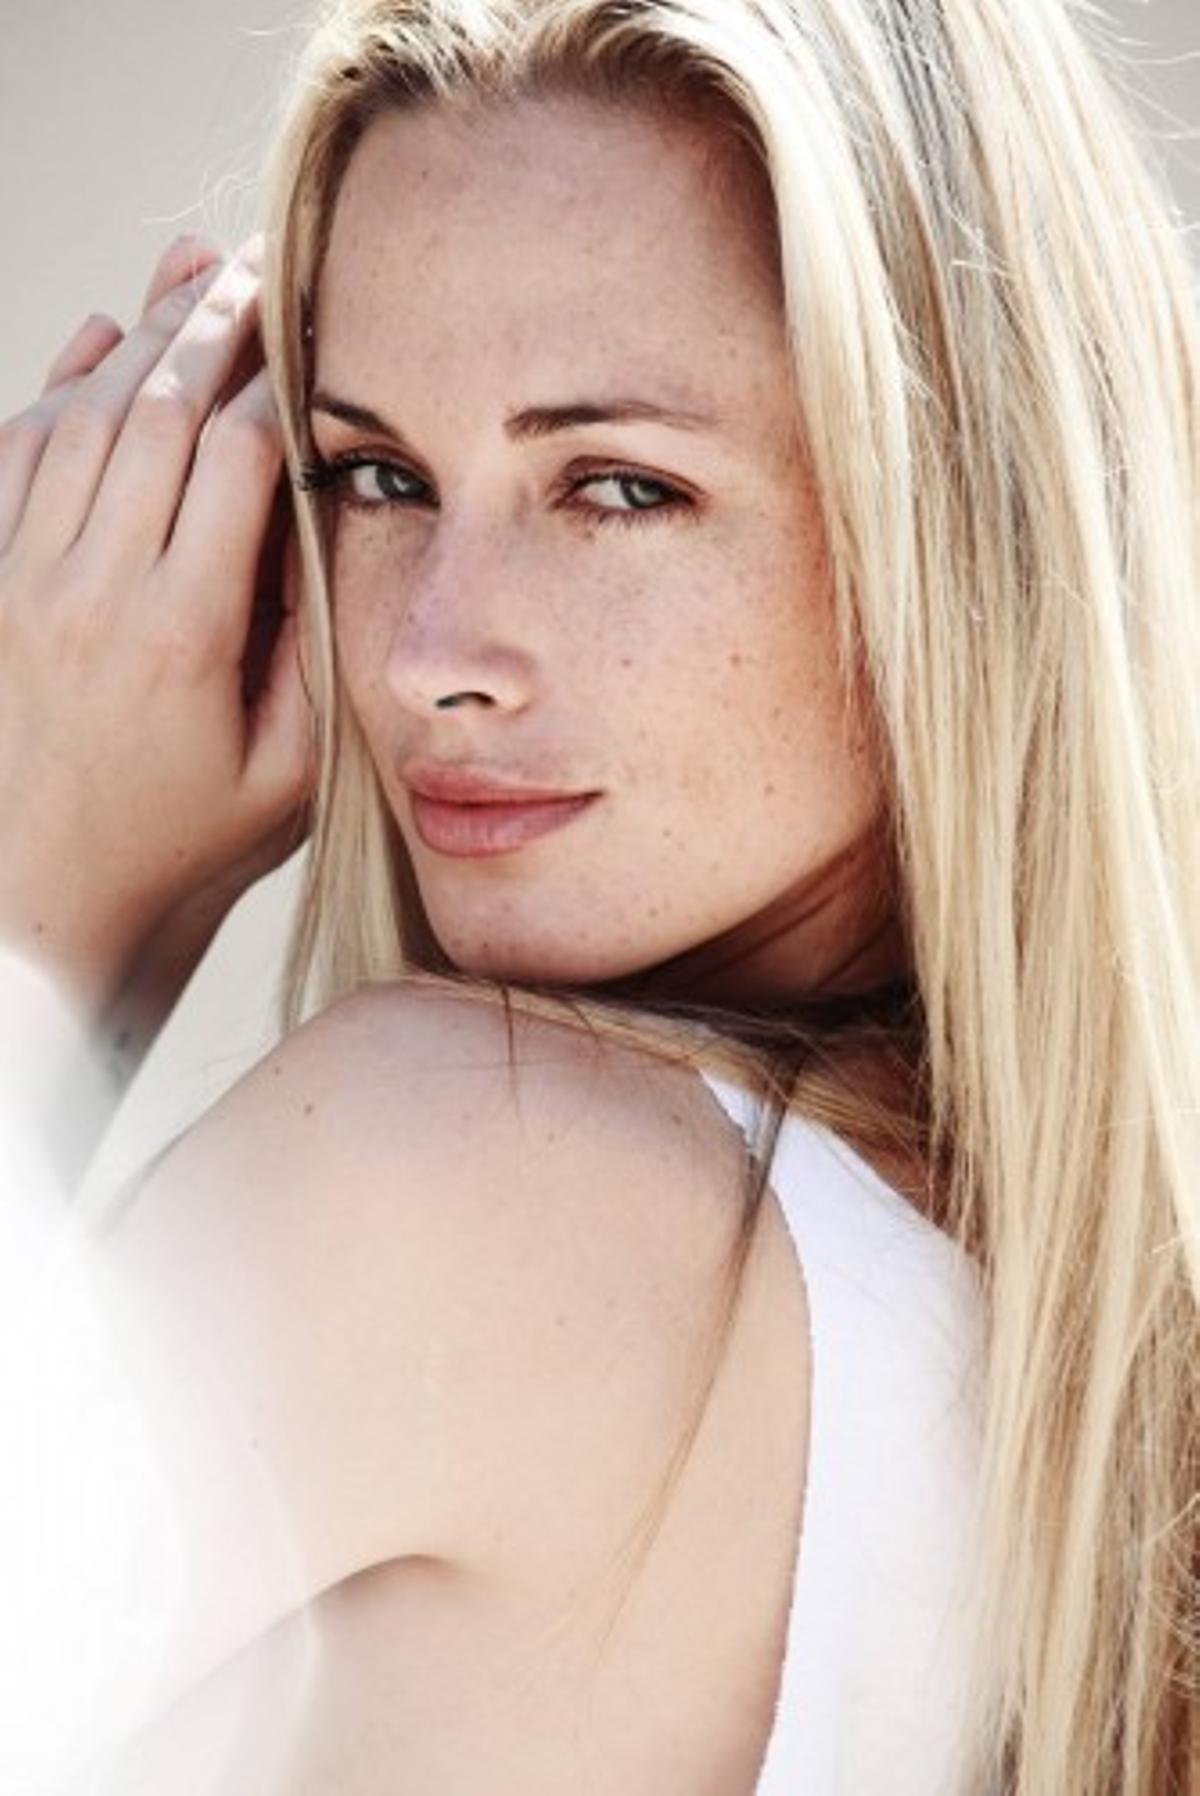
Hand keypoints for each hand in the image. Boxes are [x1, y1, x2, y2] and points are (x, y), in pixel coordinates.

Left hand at [0, 234, 315, 1018]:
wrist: (41, 906)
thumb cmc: (174, 849)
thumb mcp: (283, 779)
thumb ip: (307, 656)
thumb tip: (321, 539)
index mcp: (180, 633)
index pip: (235, 461)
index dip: (276, 379)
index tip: (307, 322)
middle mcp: (89, 589)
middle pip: (154, 414)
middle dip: (210, 325)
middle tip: (254, 259)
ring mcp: (19, 582)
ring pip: (78, 419)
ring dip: (137, 338)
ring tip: (186, 274)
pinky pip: (9, 458)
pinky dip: (50, 388)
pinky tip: (91, 340)